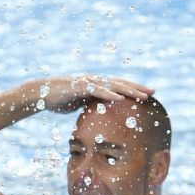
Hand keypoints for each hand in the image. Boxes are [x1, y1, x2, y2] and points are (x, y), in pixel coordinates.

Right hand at [34, 75, 153, 113]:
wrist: (40, 93)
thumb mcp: (80, 103)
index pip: (119, 86)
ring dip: (128, 90)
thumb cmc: (59, 100)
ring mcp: (88, 82)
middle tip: (154, 92)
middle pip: (120, 83)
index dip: (134, 89)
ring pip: (112, 86)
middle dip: (137, 87)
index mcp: (97, 85)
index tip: (148, 94)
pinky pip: (97, 91)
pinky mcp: (79, 87)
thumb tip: (100, 113)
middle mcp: (95, 81)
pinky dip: (109, 94)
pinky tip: (120, 98)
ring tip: (142, 95)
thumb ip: (91, 105)